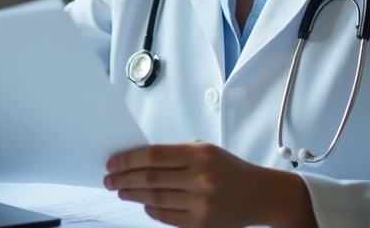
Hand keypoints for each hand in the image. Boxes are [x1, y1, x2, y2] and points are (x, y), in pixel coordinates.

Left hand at [103, 141, 315, 227]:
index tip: (112, 162)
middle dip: (124, 178)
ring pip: (155, 199)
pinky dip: (151, 210)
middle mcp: (201, 178)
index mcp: (200, 154)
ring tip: (120, 190)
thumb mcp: (205, 150)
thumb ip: (174, 153)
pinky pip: (167, 217)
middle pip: (150, 179)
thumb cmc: (228, 168)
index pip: (153, 155)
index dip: (128, 159)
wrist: (261, 194)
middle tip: (109, 179)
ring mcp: (202, 204)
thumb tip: (136, 160)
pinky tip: (143, 204)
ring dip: (132, 195)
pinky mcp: (202, 224)